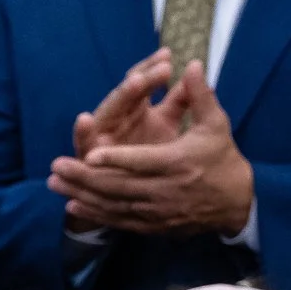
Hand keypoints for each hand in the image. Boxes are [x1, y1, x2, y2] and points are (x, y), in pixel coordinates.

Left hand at [48, 60, 254, 236]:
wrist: (236, 203)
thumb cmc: (222, 159)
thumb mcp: (216, 125)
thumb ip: (200, 96)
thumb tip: (192, 64)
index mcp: (178, 162)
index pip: (142, 161)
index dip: (115, 159)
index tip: (90, 153)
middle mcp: (164, 189)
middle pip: (119, 185)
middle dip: (84, 177)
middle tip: (56, 167)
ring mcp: (157, 210)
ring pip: (113, 204)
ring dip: (82, 194)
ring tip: (55, 184)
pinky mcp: (153, 225)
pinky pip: (120, 220)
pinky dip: (96, 213)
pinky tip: (74, 205)